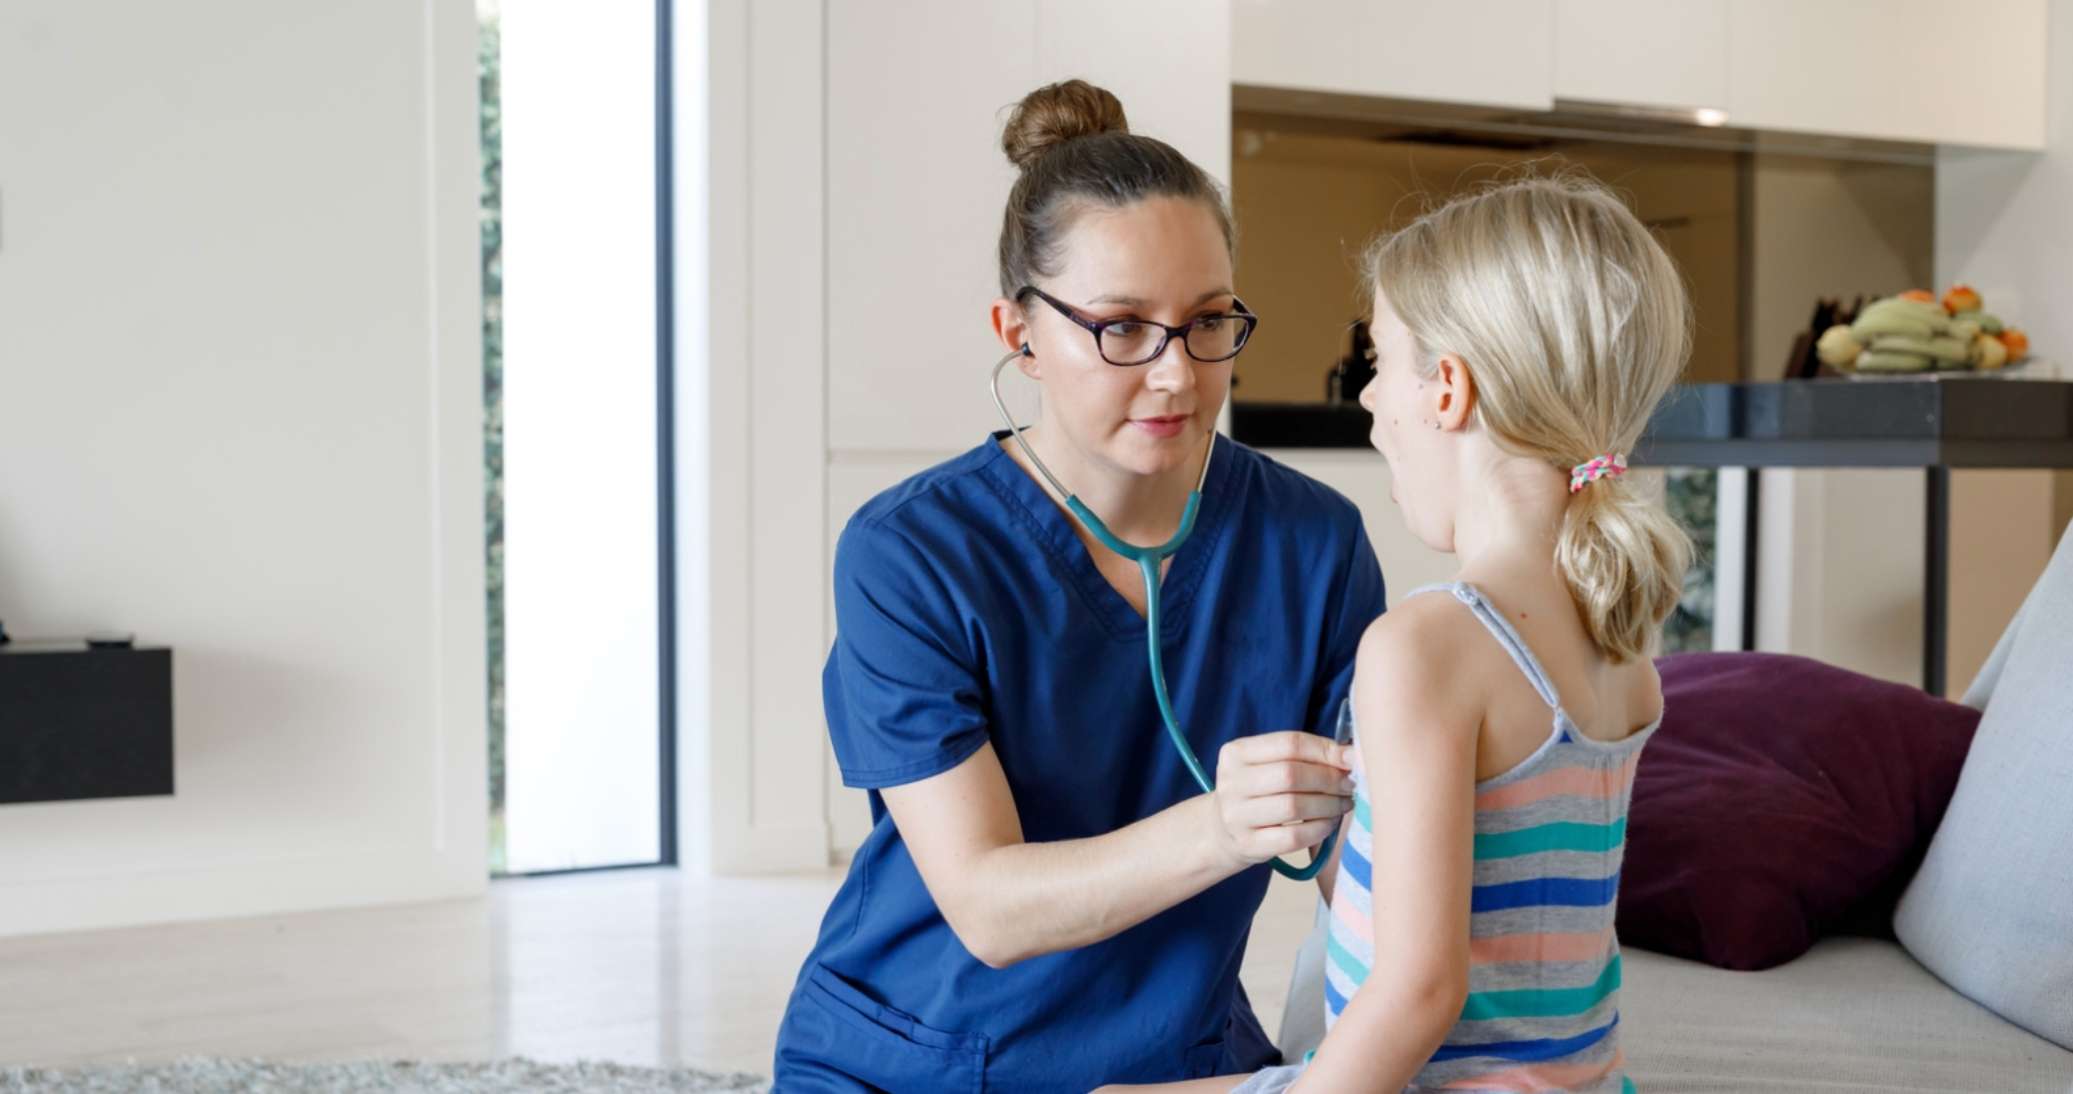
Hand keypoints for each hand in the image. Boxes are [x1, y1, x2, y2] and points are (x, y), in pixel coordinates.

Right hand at [1207, 731, 1355, 869]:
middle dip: (1329, 779)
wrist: (1225, 830)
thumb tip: (1352, 754)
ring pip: (1293, 807)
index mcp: (1236, 752)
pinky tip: (1329, 823)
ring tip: (1343, 803)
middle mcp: (1231, 783)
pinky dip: (1319, 829)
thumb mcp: (1269, 763)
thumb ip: (1305, 754)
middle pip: (1290, 775)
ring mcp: (1236, 816)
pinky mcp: (1248, 844)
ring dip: (1328, 805)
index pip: (1289, 743)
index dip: (1325, 750)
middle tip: (1349, 785)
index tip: (1350, 758)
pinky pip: (1294, 837)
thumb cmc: (1259, 790)